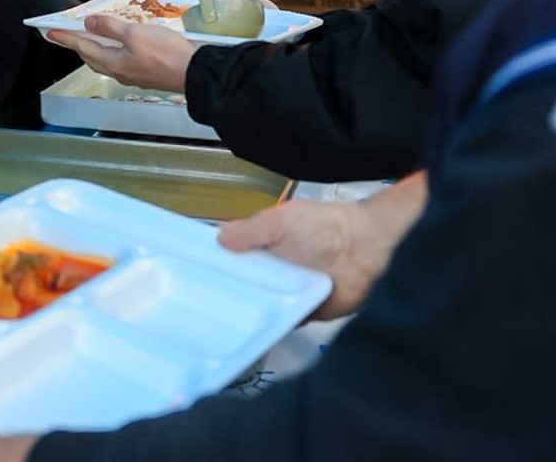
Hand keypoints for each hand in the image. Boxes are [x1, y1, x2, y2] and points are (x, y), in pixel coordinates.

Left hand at [47, 14, 198, 91]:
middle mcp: (118, 72)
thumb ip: (110, 28)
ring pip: (104, 61)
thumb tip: (88, 24)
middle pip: (91, 57)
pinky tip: (117, 45)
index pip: (82, 47)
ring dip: (94, 49)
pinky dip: (111, 52)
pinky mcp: (143, 75)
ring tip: (90, 37)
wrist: (194, 73)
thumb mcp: (134, 34)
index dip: (65, 38)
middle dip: (78, 45)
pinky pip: (119, 63)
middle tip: (68, 34)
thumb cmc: (165, 53)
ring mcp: (131, 75)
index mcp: (112, 62)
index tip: (50, 32)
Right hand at [217, 172, 428, 319]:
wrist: (366, 251)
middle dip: (224, 296)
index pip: (232, 259)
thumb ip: (250, 231)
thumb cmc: (324, 227)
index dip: (214, 267)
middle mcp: (272, 271)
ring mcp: (286, 294)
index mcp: (264, 246)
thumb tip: (218, 239)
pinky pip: (280, 325)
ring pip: (257, 308)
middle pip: (241, 287)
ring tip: (217, 327)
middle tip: (200, 309)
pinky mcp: (303, 315)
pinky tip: (248, 336)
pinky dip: (268, 329)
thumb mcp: (281, 220)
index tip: (189, 278)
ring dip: (244, 315)